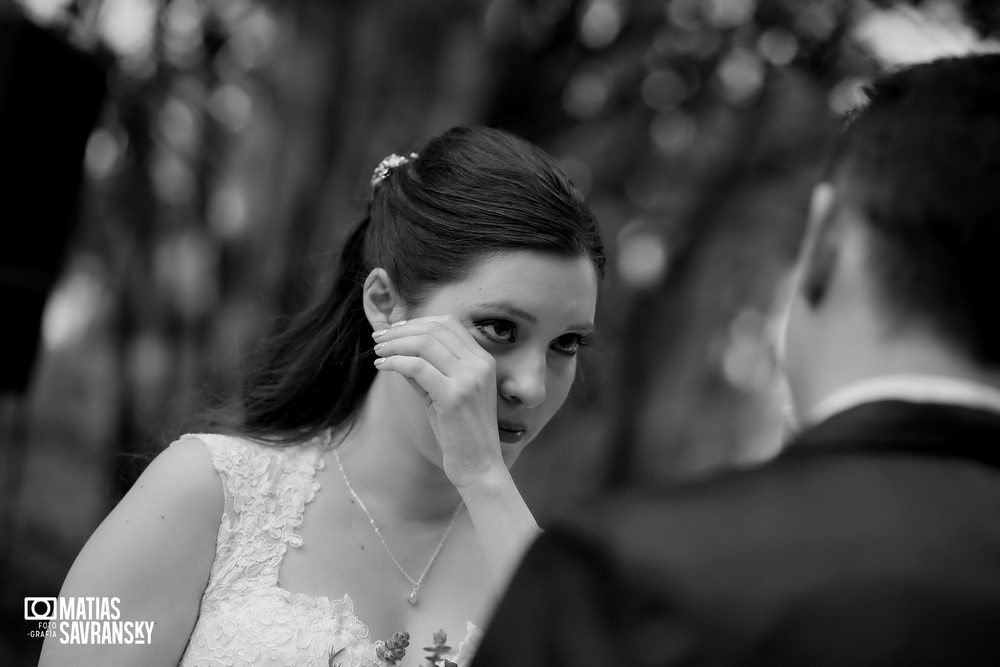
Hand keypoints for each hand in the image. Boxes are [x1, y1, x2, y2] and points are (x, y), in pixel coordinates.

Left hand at [372, 316, 504, 487]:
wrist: (479, 467)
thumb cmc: (461, 434)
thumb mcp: (444, 394)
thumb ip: (426, 371)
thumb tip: (397, 349)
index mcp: (483, 361)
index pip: (449, 325)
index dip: (417, 322)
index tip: (394, 330)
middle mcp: (480, 365)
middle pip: (435, 330)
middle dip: (401, 331)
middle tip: (378, 339)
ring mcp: (470, 379)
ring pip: (425, 344)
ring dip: (395, 344)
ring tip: (377, 352)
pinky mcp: (455, 396)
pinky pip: (418, 367)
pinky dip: (395, 362)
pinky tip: (382, 366)